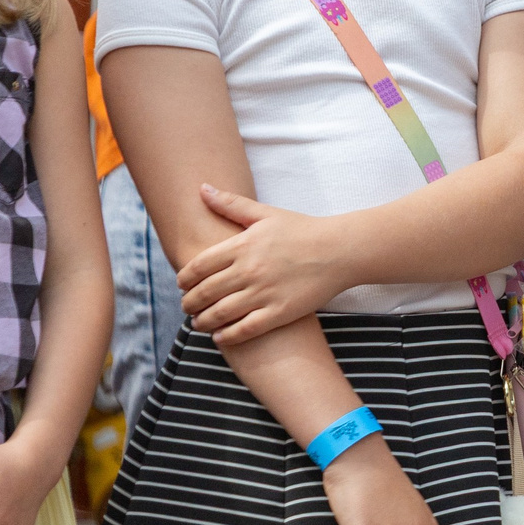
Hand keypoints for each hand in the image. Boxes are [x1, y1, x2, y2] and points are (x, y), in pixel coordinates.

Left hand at [177, 184, 348, 344]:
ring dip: (202, 321)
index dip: (184, 279)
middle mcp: (249, 270)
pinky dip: (226, 336)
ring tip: (199, 323)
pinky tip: (220, 337)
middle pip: (204, 293)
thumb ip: (231, 204)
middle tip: (188, 306)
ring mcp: (264, 293)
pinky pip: (244, 330)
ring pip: (219, 314)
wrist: (340, 251)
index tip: (182, 285)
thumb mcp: (266, 214)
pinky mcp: (280, 312)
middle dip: (189, 303)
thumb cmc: (303, 230)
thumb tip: (202, 188)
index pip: (198, 266)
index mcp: (243, 245)